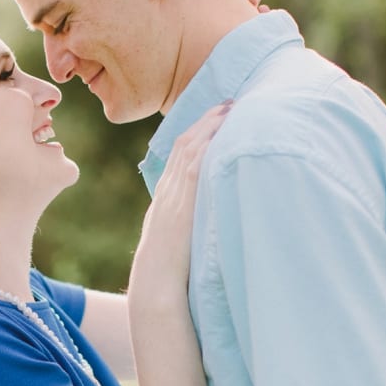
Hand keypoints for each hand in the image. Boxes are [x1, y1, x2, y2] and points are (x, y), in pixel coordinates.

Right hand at [131, 99, 231, 293]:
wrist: (156, 282)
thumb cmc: (168, 270)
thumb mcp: (176, 241)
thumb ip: (186, 225)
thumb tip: (202, 223)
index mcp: (165, 198)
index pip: (179, 156)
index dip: (197, 134)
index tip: (214, 119)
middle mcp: (167, 190)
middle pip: (185, 144)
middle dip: (206, 121)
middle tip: (227, 103)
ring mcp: (173, 195)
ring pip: (190, 148)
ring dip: (210, 125)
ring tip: (229, 108)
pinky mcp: (183, 202)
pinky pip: (194, 163)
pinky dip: (207, 143)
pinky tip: (222, 130)